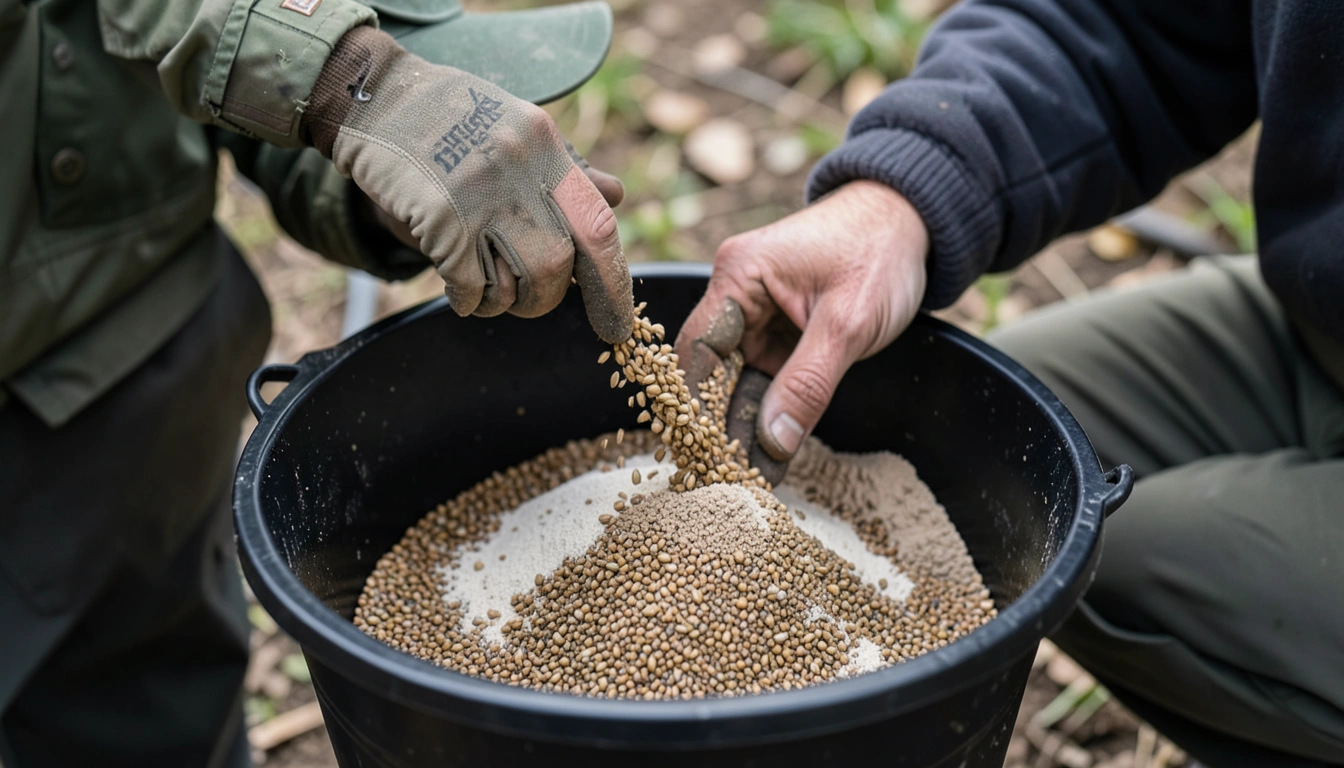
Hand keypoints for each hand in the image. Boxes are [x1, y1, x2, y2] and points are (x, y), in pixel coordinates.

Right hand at [304, 26, 632, 342]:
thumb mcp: (515, 127)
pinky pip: (469, 287)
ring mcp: (479, 195)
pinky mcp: (439, 219)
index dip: (613, 284)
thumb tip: (617, 196)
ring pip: (520, 281)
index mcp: (545, 145)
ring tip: (485, 291)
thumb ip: (564, 167)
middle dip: (545, 298)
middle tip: (524, 300)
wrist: (374, 96)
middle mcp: (520, 169)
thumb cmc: (448, 117)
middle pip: (559, 265)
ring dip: (505, 303)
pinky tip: (457, 290)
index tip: (616, 325)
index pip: (599, 226)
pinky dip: (467, 301)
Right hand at [676, 181, 928, 466]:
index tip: (701, 457)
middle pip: (712, 372)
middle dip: (716, 427)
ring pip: (737, 383)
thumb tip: (771, 442)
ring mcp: (757, 316)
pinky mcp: (779, 334)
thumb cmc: (879, 251)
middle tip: (719, 482)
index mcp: (739, 277)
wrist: (912, 221)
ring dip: (742, 428)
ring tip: (742, 483)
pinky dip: (767, 416)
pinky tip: (767, 458)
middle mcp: (737, 295)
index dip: (695, 406)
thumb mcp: (848, 322)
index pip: (698, 352)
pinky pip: (763, 380)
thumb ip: (808, 382)